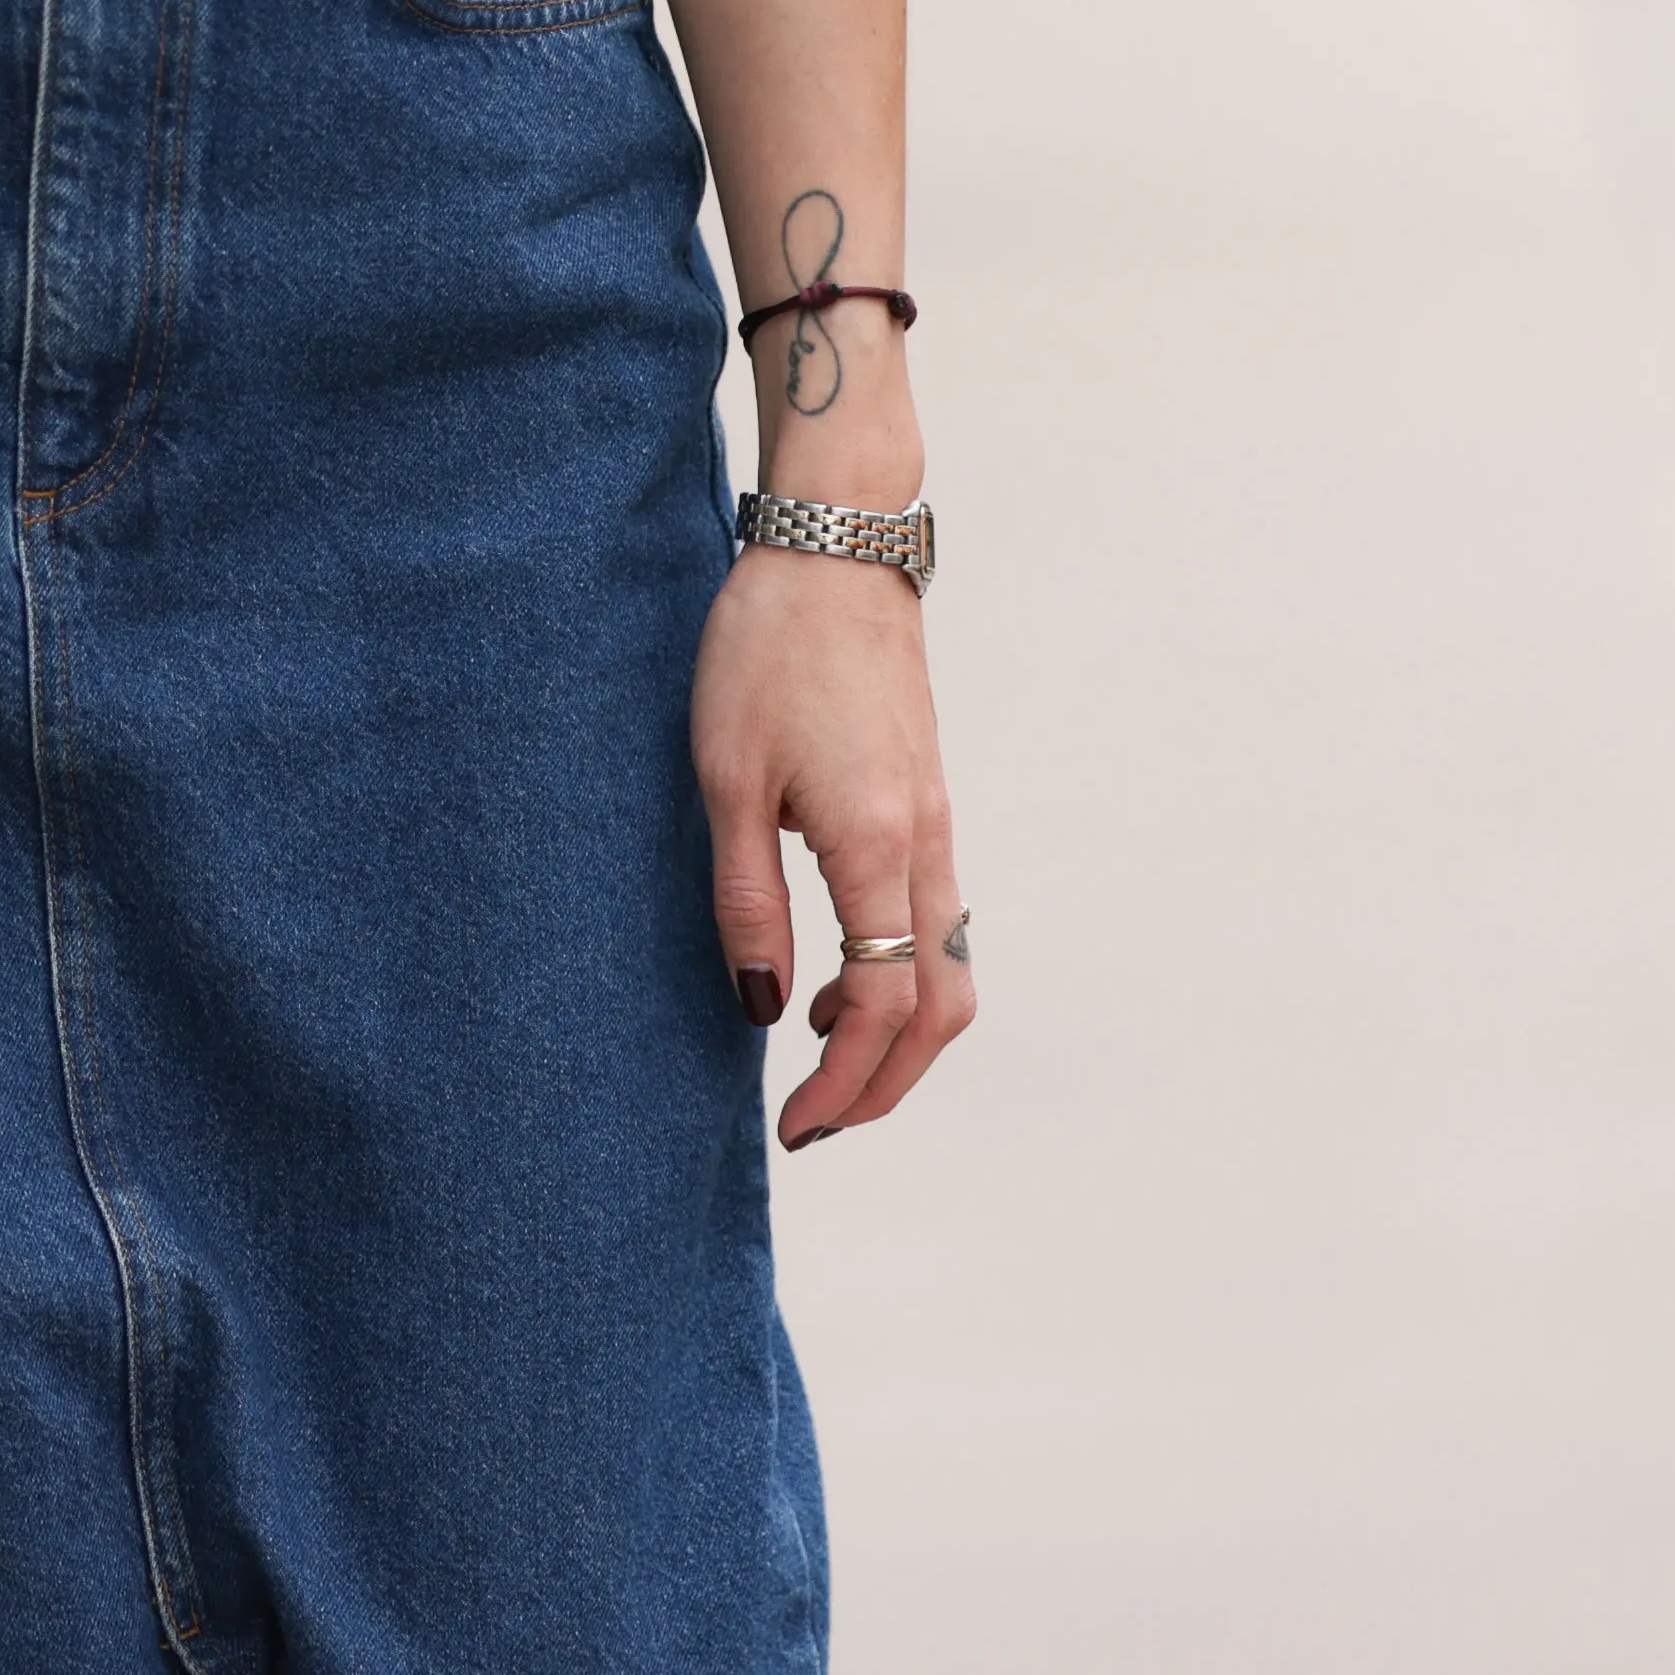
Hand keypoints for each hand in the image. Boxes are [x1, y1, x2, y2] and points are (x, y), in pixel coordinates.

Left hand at [698, 543, 969, 1148]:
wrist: (835, 547)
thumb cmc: (766, 649)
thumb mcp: (727, 778)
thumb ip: (746, 899)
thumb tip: (761, 1008)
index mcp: (877, 843)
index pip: (883, 1005)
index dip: (842, 1083)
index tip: (790, 1128)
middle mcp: (926, 843)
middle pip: (940, 1007)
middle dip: (886, 1085)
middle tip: (814, 1124)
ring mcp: (937, 822)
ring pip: (947, 967)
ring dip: (896, 1034)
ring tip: (816, 1057)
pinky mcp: (926, 802)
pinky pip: (935, 920)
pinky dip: (898, 975)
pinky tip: (831, 976)